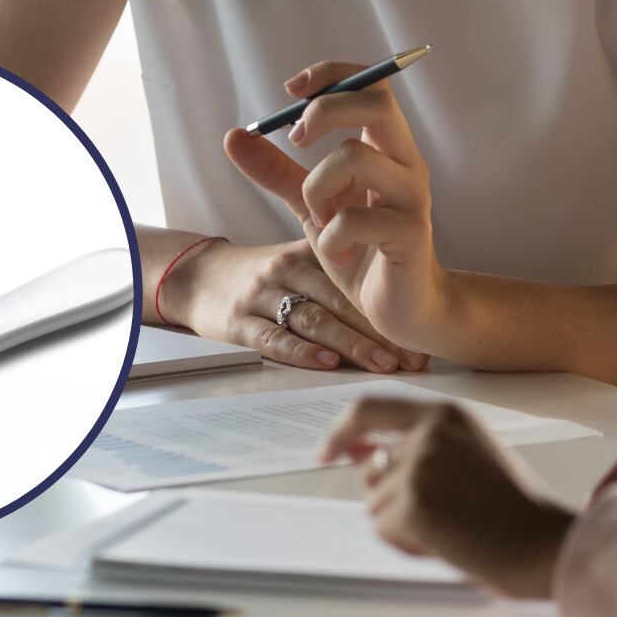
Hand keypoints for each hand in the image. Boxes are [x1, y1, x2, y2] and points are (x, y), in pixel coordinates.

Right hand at [163, 236, 426, 373]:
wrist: (196, 275)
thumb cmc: (262, 273)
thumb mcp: (300, 256)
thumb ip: (343, 269)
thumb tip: (400, 298)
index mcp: (310, 253)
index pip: (356, 279)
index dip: (389, 307)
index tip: (420, 334)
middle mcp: (288, 270)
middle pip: (341, 301)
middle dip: (380, 330)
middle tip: (413, 356)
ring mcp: (262, 296)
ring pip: (313, 320)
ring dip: (351, 344)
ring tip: (384, 362)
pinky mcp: (238, 322)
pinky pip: (272, 338)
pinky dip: (301, 351)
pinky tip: (327, 363)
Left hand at [224, 60, 449, 349]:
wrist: (403, 309)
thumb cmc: (363, 251)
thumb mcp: (312, 205)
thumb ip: (277, 171)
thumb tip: (234, 136)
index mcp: (386, 148)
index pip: (371, 84)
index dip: (331, 74)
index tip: (291, 90)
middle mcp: (405, 163)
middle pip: (376, 103)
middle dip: (325, 112)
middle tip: (296, 140)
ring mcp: (412, 197)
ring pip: (355, 158)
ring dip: (318, 189)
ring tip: (320, 222)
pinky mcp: (410, 235)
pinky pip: (355, 219)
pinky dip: (331, 238)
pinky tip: (337, 256)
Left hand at [319, 397, 575, 599]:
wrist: (539, 540)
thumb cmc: (510, 505)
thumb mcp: (465, 455)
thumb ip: (414, 446)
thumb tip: (353, 454)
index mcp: (445, 413)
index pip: (371, 408)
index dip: (342, 431)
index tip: (326, 451)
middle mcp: (428, 432)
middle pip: (372, 469)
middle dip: (390, 499)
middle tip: (438, 517)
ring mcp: (418, 466)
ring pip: (375, 504)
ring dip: (403, 524)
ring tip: (451, 527)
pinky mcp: (412, 503)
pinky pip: (384, 529)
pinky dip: (407, 544)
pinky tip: (446, 542)